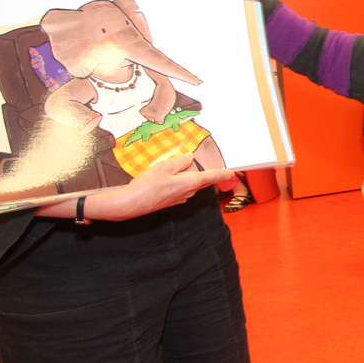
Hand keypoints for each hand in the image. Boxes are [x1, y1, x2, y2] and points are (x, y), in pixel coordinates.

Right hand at [42, 153, 232, 221]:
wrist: (131, 205)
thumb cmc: (145, 186)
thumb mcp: (162, 168)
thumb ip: (178, 162)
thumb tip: (189, 158)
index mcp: (187, 183)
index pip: (210, 177)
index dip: (222, 173)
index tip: (232, 171)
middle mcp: (187, 192)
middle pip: (203, 182)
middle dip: (211, 176)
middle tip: (220, 170)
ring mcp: (179, 198)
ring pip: (192, 185)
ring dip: (196, 178)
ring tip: (194, 168)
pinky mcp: (170, 201)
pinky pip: (182, 189)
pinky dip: (184, 182)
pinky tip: (177, 177)